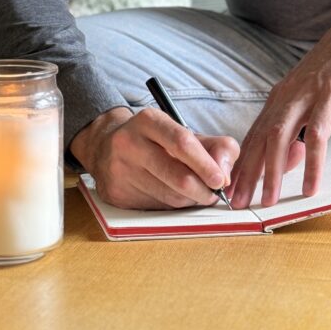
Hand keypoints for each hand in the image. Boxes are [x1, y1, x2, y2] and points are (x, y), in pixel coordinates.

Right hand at [69, 105, 239, 208]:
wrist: (105, 146)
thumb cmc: (155, 141)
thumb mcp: (184, 133)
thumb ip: (216, 147)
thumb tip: (226, 174)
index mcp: (148, 121)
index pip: (182, 143)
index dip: (205, 165)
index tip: (221, 180)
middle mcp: (129, 143)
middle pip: (177, 176)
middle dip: (203, 190)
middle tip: (214, 193)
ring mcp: (119, 169)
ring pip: (169, 197)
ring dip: (189, 200)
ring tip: (194, 192)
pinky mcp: (115, 193)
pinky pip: (155, 208)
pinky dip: (171, 207)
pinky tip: (170, 195)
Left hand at [227, 6, 330, 208]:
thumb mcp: (308, 100)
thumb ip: (296, 127)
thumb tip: (288, 160)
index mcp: (278, 99)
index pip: (253, 136)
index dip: (240, 165)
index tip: (230, 190)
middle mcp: (284, 98)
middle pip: (258, 140)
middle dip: (246, 174)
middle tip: (237, 203)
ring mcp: (304, 98)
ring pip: (279, 139)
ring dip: (271, 172)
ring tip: (268, 201)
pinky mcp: (327, 99)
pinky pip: (317, 136)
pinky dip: (312, 163)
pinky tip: (310, 186)